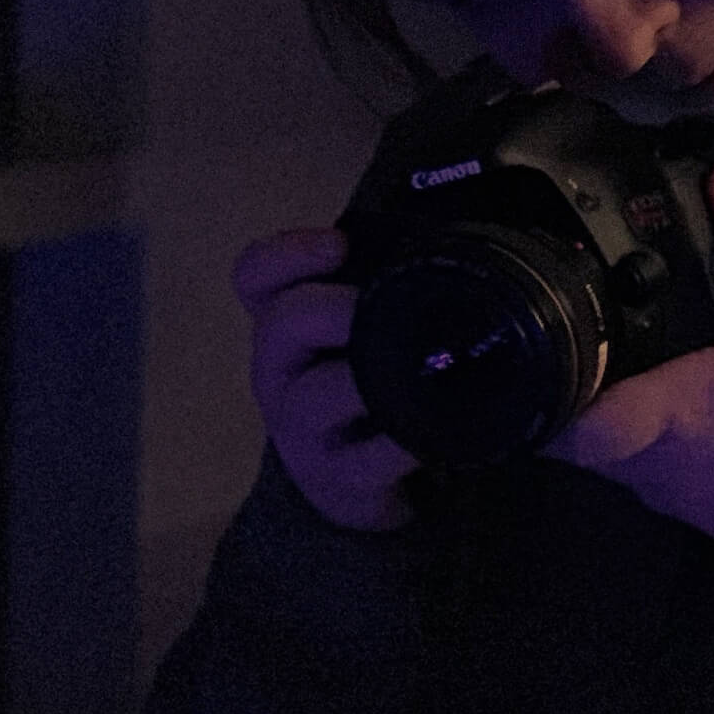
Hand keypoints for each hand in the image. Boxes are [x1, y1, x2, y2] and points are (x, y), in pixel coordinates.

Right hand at [232, 227, 418, 532]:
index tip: (338, 244)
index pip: (254, 277)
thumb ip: (384, 285)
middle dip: (333, 308)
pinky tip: (425, 436)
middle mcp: (280, 373)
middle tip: (374, 309)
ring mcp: (302, 430)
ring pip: (314, 394)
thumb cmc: (366, 393)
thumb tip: (459, 226)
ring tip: (408, 373)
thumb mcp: (362, 332)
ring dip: (362, 378)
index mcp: (285, 326)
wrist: (366, 487)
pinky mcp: (337, 480)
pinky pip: (364, 460)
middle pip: (282, 323)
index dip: (287, 253)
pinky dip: (398, 443)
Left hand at [544, 166, 713, 543]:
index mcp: (676, 408)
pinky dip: (665, 457)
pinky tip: (699, 422)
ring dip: (625, 432)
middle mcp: (666, 465)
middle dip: (586, 403)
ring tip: (647, 380)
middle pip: (586, 445)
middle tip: (601, 354)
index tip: (549, 362)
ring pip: (623, 468)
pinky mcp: (713, 525)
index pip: (574, 428)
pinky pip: (664, 488)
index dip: (548, 403)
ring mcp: (687, 502)